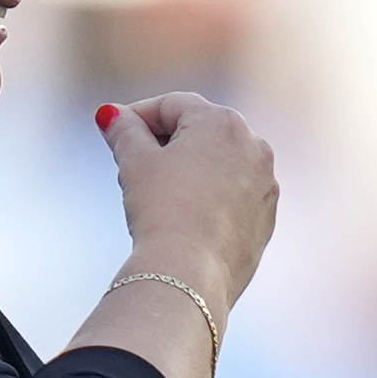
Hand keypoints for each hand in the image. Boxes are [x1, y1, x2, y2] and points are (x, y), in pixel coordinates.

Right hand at [97, 94, 276, 311]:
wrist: (190, 272)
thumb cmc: (162, 210)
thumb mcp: (135, 164)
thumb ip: (124, 131)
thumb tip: (110, 114)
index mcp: (223, 122)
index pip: (172, 105)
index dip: (138, 115)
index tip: (114, 132)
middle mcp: (254, 145)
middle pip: (200, 130)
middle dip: (165, 141)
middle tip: (132, 161)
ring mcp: (266, 182)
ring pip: (220, 164)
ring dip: (190, 169)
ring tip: (158, 193)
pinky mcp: (266, 216)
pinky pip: (234, 195)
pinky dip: (211, 196)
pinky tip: (185, 216)